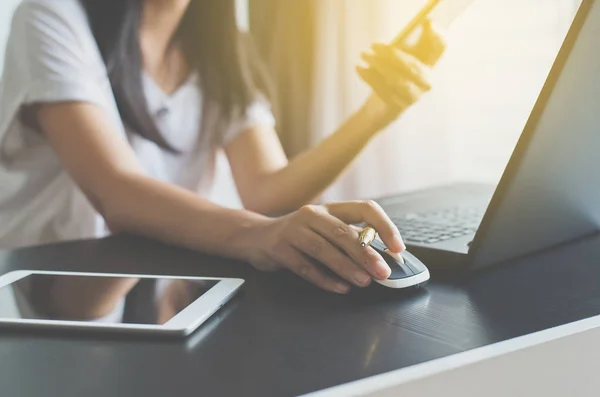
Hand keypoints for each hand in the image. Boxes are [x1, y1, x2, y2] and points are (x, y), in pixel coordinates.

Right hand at [248, 201, 405, 293]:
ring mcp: (293, 230)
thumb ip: (349, 240)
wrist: (256, 237)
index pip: (364, 208)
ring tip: (364, 281)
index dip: (384, 226)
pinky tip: (340, 288)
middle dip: (366, 253)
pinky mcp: (279, 248)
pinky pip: (304, 266)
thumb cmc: (298, 236)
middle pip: (343, 232)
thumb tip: (383, 260)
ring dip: (346, 266)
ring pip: (324, 248)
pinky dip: (324, 278)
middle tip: (383, 272)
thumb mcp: (323, 230)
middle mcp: (312, 215)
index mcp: (330, 209)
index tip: (397, 247)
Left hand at [356, 20, 445, 129]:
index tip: (426, 22)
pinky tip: (359, 68)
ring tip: (364, 55)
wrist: (381, 107)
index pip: (439, 48)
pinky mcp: (398, 106)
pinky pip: (383, 89)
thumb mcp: (398, 57)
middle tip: (373, 45)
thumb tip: (407, 31)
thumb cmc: (391, 76)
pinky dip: (369, 77)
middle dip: (391, 54)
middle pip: (411, 65)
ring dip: (378, 64)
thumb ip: (403, 46)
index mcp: (429, 66)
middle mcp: (426, 82)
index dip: (435, 35)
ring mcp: (413, 96)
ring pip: (396, 78)